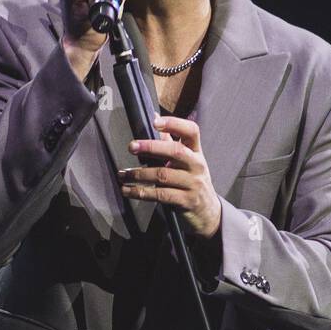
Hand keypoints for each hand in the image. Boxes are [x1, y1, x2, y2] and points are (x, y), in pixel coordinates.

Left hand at [117, 113, 222, 238]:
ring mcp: (193, 184)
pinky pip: (160, 195)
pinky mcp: (185, 201)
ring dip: (138, 174)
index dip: (174, 124)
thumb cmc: (192, 181)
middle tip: (131, 146)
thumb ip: (170, 141)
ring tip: (122, 174)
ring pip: (163, 175)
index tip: (155, 121)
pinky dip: (141, 192)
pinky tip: (127, 190)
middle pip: (175, 151)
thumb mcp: (186, 161)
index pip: (191, 131)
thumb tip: (154, 116)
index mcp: (196, 152)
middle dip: (151, 147)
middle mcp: (197, 165)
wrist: (208, 212)